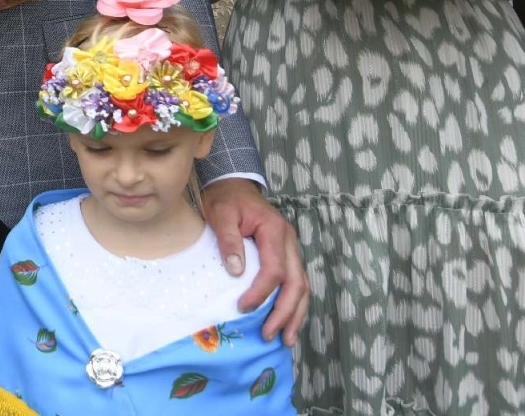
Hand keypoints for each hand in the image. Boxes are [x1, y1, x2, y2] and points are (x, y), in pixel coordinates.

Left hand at [200, 178, 308, 345]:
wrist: (234, 185)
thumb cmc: (226, 199)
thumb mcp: (221, 213)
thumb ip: (229, 240)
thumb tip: (236, 271)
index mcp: (274, 230)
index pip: (275, 269)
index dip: (261, 292)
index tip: (243, 307)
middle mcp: (288, 241)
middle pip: (297, 282)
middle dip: (285, 312)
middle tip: (270, 334)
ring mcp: (290, 249)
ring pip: (302, 286)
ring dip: (295, 314)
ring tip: (285, 338)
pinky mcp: (286, 255)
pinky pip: (296, 283)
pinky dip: (293, 304)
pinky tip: (285, 322)